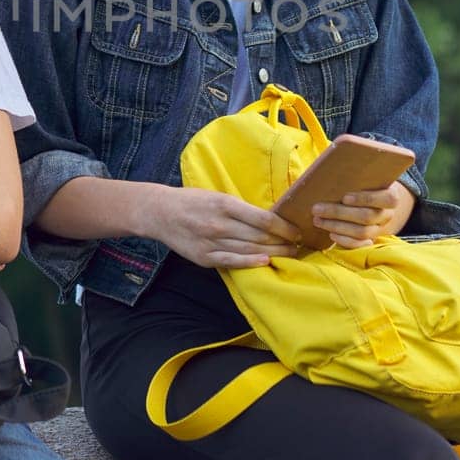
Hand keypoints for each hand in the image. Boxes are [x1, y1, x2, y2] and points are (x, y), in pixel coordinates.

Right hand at [149, 185, 302, 268]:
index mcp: (225, 204)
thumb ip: (241, 209)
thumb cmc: (193, 201)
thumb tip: (270, 221)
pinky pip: (232, 261)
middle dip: (284, 242)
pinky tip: (265, 262)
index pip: (264, 219)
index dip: (284, 228)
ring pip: (250, 251)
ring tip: (290, 254)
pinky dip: (250, 263)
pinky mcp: (204, 257)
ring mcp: (212, 242)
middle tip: (299, 245)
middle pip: (260, 237)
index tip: (297, 231)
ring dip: (274, 253)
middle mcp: (220, 224)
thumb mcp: (218, 196)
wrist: (161, 213)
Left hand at [313, 180, 415, 247]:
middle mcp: (388, 214)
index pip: (387, 199)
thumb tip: (332, 163)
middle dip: (339, 212)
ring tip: (318, 219)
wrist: (375, 200)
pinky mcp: (371, 240)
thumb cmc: (364, 183)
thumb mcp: (365, 176)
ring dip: (337, 226)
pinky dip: (345, 241)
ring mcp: (380, 229)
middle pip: (367, 216)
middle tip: (317, 208)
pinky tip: (330, 234)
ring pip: (362, 232)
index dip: (366, 198)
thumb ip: (354, 171)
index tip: (345, 197)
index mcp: (391, 195)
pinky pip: (360, 246)